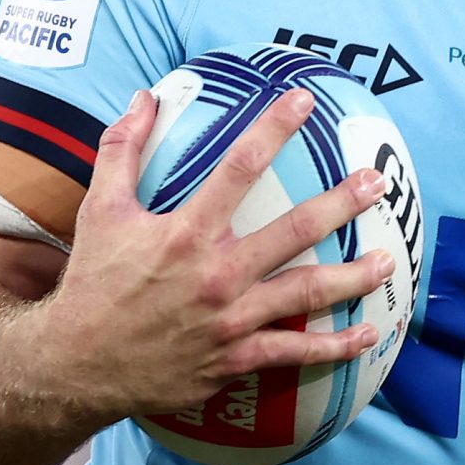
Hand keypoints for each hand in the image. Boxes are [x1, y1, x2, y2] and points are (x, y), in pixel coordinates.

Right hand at [28, 87, 392, 417]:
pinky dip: (336, 346)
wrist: (78, 365)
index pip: (239, 168)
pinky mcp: (237, 358)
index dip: (274, 129)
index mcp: (186, 232)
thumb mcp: (100, 211)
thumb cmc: (94, 284)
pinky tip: (370, 333)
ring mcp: (232, 319)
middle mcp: (216, 274)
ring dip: (353, 277)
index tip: (305, 101)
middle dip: (342, 203)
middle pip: (295, 230)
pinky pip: (296, 352)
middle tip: (378, 184)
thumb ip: (122, 151)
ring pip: (307, 294)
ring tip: (387, 262)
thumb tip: (144, 98)